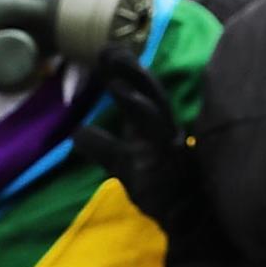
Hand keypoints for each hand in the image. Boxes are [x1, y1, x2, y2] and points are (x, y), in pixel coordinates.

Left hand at [72, 45, 187, 217]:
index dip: (128, 72)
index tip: (107, 52)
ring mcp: (166, 141)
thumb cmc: (159, 191)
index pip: (145, 93)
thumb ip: (105, 146)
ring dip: (133, 79)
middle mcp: (165, 128)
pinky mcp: (164, 156)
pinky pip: (150, 126)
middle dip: (130, 67)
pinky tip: (119, 90)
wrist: (187, 220)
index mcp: (158, 127)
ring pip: (153, 101)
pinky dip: (136, 105)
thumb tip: (78, 131)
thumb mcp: (124, 165)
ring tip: (112, 60)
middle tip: (106, 47)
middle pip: (151, 89)